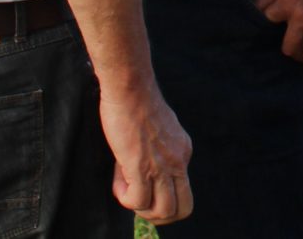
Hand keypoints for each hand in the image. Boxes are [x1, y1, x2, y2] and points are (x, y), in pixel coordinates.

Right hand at [98, 79, 193, 225]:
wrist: (131, 87)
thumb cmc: (136, 102)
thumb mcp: (156, 130)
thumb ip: (154, 151)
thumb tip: (135, 176)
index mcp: (184, 150)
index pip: (181, 187)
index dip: (157, 189)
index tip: (141, 176)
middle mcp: (179, 161)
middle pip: (184, 208)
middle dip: (161, 216)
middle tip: (140, 203)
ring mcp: (162, 166)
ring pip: (165, 211)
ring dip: (143, 210)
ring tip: (127, 193)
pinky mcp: (142, 167)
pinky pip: (138, 202)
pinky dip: (125, 199)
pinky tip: (118, 183)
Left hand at [253, 0, 302, 65]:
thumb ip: (289, 6)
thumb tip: (279, 33)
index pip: (256, 9)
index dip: (257, 24)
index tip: (264, 35)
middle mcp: (289, 3)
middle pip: (267, 32)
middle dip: (278, 41)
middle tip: (290, 46)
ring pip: (289, 49)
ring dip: (301, 56)